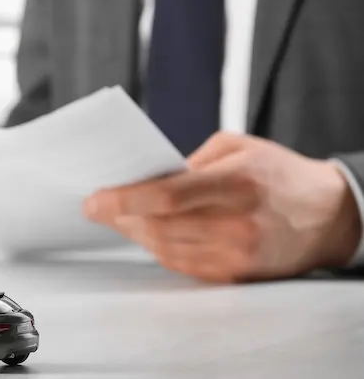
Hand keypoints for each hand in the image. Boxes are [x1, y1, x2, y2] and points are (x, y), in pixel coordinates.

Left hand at [83, 132, 361, 282]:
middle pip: (159, 227)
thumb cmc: (278, 173)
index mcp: (236, 182)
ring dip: (135, 233)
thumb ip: (189, 161)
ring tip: (119, 217)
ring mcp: (236, 254)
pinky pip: (181, 265)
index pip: (166, 196)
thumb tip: (144, 179)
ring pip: (165, 249)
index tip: (94, 199)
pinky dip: (158, 249)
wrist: (328, 216)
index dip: (123, 200)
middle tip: (96, 208)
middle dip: (119, 217)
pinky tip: (147, 234)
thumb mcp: (238, 147)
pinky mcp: (234, 275)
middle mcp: (236, 222)